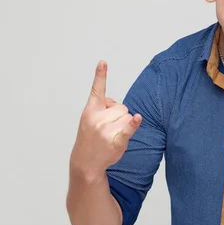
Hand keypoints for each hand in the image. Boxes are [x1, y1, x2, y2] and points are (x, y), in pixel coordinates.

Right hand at [70, 61, 141, 180]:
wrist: (85, 162)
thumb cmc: (90, 139)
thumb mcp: (89, 119)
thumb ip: (101, 107)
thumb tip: (114, 103)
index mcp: (91, 111)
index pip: (97, 90)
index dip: (100, 75)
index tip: (103, 62)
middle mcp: (98, 118)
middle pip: (122, 107)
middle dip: (119, 116)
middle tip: (108, 129)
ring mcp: (106, 130)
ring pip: (128, 117)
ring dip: (125, 125)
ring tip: (112, 136)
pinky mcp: (116, 141)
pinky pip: (128, 129)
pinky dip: (133, 124)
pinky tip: (137, 118)